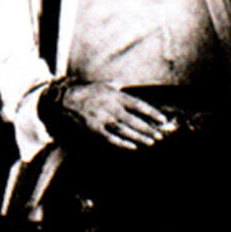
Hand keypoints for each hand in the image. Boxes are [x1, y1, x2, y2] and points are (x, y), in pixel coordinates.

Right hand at [54, 82, 175, 149]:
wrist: (68, 100)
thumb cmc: (89, 92)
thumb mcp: (106, 85)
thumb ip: (120, 87)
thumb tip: (130, 86)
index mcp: (116, 96)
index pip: (138, 105)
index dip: (151, 113)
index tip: (162, 119)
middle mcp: (111, 108)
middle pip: (133, 120)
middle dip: (147, 129)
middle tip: (159, 135)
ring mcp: (103, 120)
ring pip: (124, 131)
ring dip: (138, 137)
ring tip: (150, 142)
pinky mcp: (95, 129)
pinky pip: (111, 138)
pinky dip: (122, 143)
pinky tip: (133, 146)